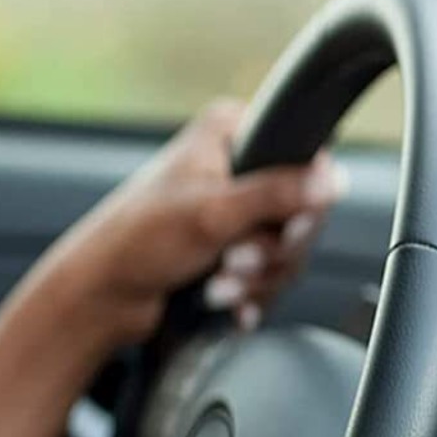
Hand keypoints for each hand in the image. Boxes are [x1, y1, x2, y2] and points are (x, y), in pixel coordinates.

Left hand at [32, 100, 343, 349]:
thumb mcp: (214, 212)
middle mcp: (236, 165)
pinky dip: (252, 295)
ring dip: (257, 279)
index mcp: (231, 131)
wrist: (103, 296)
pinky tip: (228, 304)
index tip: (286, 231)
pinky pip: (270, 276)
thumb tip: (333, 181)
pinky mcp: (232, 249)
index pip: (305, 159)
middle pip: (300, 215)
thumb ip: (277, 194)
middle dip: (270, 252)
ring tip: (219, 287)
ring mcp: (235, 211)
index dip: (304, 204)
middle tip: (236, 261)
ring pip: (286, 252)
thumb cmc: (139, 242)